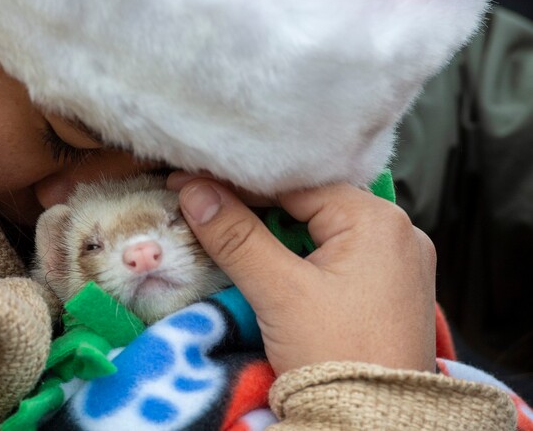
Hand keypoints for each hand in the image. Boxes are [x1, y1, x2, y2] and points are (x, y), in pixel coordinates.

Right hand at [168, 177, 436, 375]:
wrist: (377, 430)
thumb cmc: (337, 355)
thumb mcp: (281, 292)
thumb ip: (235, 236)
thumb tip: (194, 190)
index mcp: (378, 220)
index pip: (294, 185)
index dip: (238, 184)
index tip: (190, 181)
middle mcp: (396, 232)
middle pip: (309, 204)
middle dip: (255, 206)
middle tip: (203, 203)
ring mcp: (396, 262)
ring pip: (320, 229)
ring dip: (275, 231)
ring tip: (226, 226)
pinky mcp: (387, 289)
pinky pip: (335, 254)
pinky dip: (298, 253)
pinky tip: (268, 257)